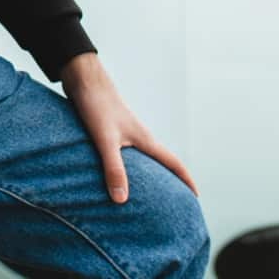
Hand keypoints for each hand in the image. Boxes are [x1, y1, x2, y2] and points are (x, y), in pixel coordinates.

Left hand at [58, 52, 199, 204]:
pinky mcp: (110, 128)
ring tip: (146, 191)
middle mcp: (139, 135)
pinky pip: (125, 152)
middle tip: (175, 200)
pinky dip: (127, 165)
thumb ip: (114, 168)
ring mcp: (125, 131)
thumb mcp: (105, 140)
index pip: (173, 163)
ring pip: (143, 157)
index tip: (196, 198)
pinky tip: (115, 171)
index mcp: (145, 139)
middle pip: (161, 161)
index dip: (186, 181)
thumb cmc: (96, 105)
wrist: (82, 78)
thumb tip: (121, 200)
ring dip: (148, 173)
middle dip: (170, 180)